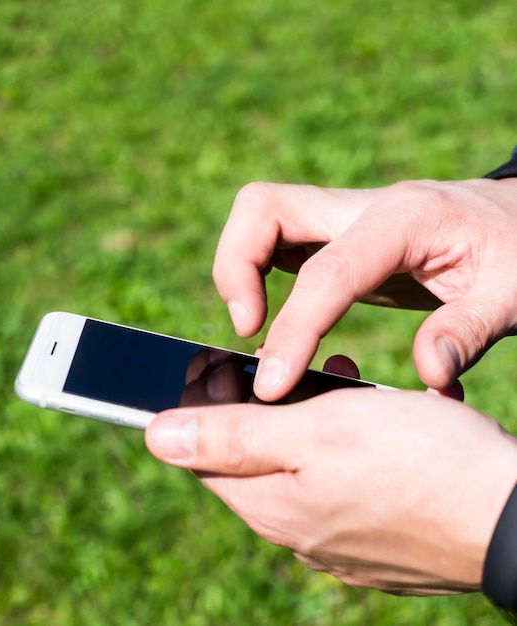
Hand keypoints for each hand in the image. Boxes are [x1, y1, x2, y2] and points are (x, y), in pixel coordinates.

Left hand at [146, 389, 516, 594]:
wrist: (511, 512)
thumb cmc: (417, 460)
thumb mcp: (315, 433)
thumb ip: (232, 438)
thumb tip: (156, 437)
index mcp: (270, 505)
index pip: (201, 453)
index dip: (200, 402)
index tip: (214, 360)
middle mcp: (295, 530)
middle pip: (246, 456)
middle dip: (251, 401)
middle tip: (269, 360)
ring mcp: (334, 536)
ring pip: (291, 462)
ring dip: (296, 413)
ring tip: (325, 372)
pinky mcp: (368, 533)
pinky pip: (328, 479)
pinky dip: (330, 439)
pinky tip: (356, 409)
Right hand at [213, 178, 516, 399]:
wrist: (515, 217)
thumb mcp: (513, 293)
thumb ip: (468, 331)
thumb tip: (428, 374)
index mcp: (405, 219)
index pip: (327, 272)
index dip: (292, 329)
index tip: (272, 383)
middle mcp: (362, 207)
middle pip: (263, 208)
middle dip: (235, 267)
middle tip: (246, 329)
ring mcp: (344, 216)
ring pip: (260, 216)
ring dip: (239, 267)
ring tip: (254, 326)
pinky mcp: (336, 234)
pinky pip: (276, 239)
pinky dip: (257, 271)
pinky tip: (277, 316)